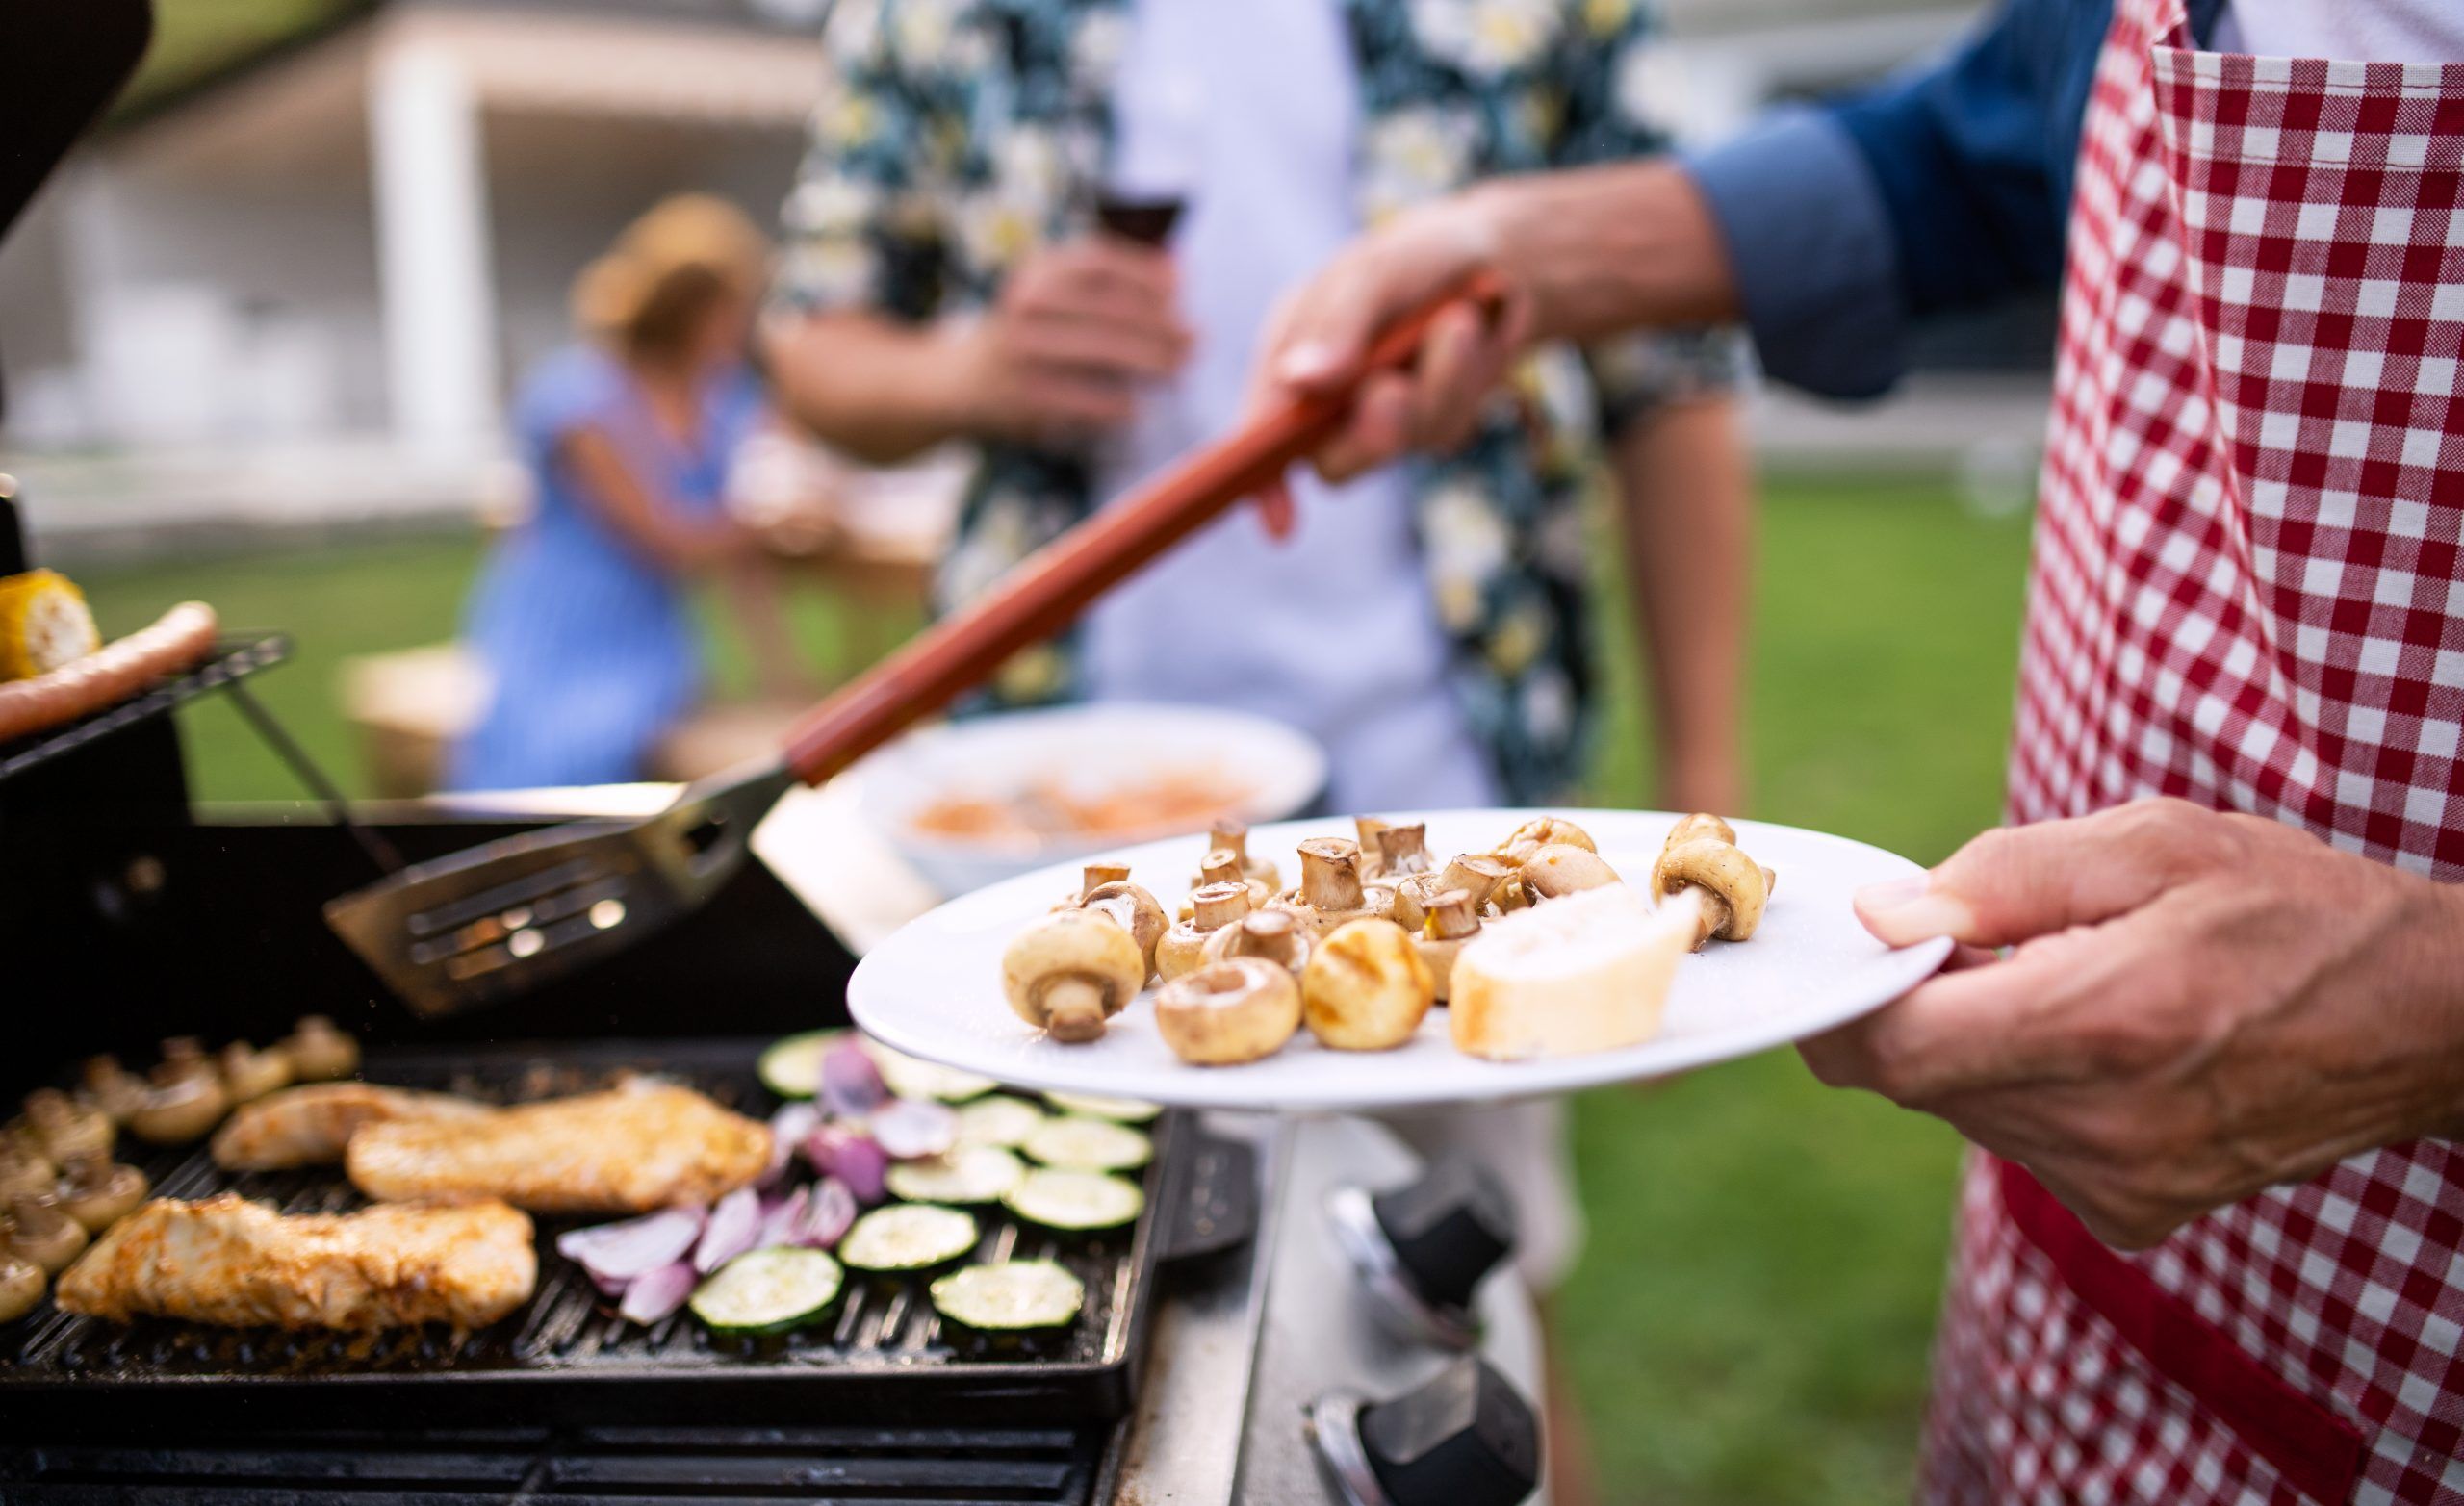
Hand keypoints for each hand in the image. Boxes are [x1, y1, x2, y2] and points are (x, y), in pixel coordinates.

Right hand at [954, 239, 1189, 444]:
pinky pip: (1079, 399)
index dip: (1145, 271)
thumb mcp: (1052, 294)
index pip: (1098, 261)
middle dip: (1161, 324)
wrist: (957, 380)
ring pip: (1100, 351)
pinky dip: (1114, 405)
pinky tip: (1139, 409)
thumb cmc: (1029, 333)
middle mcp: (1026, 304)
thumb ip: (1107, 282)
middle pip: (1109, 308)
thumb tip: (1177, 273)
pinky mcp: (1020, 395)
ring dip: (1150, 361)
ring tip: (1179, 369)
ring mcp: (1021, 350)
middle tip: (1196, 339)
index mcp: (1036, 271)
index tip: (1181, 286)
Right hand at [1251, 192, 1534, 491]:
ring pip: (1401, 441)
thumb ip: (1339, 323)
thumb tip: (1300, 379)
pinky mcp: (1429, 425)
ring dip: (1437, 382)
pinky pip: (1447, 427)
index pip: (1262, 430)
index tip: (1281, 522)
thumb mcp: (1375, 272)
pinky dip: (1467, 379)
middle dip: (1372, 429)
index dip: (1263, 481)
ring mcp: (1380, 416)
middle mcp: (1327, 396)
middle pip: (1334, 460)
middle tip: (1395, 387)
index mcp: (1291, 352)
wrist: (1495, 261)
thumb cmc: (1417, 259)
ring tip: (1460, 321)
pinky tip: (1476, 335)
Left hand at [1799, 798, 2463, 1248]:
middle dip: (1917, 1005)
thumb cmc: (2292, 909)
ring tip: (2060, 978)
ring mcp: (2119, 1184)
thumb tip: (1884, 917)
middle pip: (1920, 1077)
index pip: (1896, 1047)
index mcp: (2101, 1024)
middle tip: (1971, 938)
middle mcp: (2102, 1126)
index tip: (1855, 949)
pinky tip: (2099, 1039)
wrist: (2427, 1021)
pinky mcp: (2134, 1214)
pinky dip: (2026, 1085)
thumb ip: (2002, 877)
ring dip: (1975, 1043)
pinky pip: (2022, 1141)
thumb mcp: (2154, 844)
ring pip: (1965, 1109)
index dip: (1847, 999)